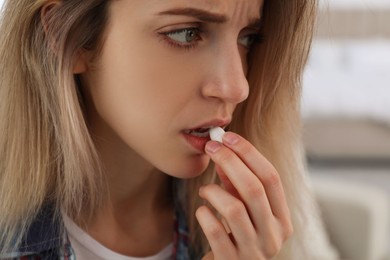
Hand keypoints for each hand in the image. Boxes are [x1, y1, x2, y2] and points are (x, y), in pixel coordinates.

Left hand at [196, 132, 292, 259]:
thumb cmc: (237, 236)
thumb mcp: (243, 208)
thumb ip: (236, 184)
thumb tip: (224, 152)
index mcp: (282, 219)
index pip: (271, 178)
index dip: (249, 153)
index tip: (228, 137)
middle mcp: (273, 235)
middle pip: (254, 189)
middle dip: (230, 162)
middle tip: (211, 147)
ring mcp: (254, 251)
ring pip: (234, 209)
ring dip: (214, 191)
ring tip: (205, 190)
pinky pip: (215, 231)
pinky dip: (204, 214)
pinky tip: (202, 211)